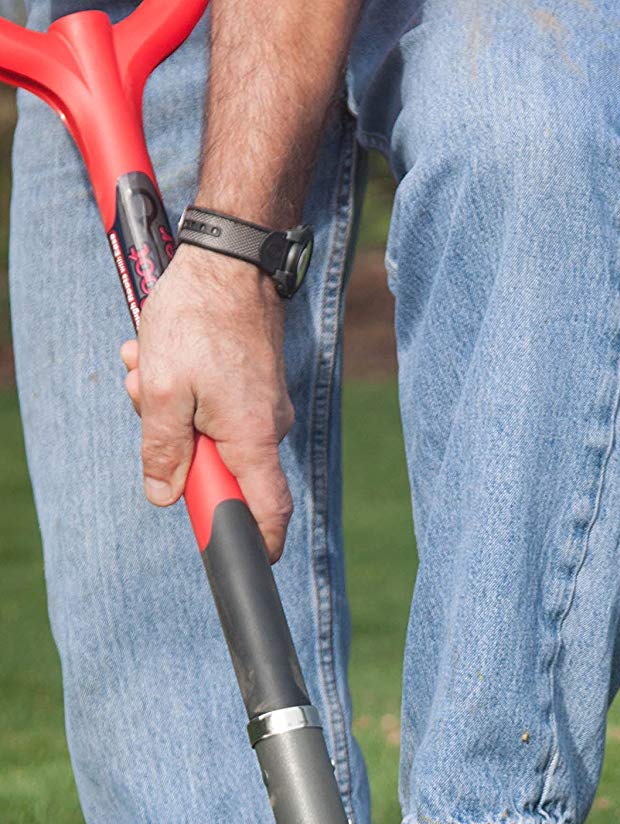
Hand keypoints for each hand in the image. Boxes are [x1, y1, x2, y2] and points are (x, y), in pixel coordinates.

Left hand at [122, 246, 294, 560]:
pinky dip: (186, 388)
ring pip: (212, 430)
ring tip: (146, 362)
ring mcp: (265, 405)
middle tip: (144, 400)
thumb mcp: (161, 389)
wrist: (232, 262)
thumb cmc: (197, 320)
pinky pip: (219, 404)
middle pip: (224, 468)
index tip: (240, 558)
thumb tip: (164, 495)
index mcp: (251, 439)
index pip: (267, 511)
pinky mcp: (257, 384)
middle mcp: (268, 428)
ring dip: (172, 407)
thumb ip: (162, 449)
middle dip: (176, 445)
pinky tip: (162, 353)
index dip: (256, 543)